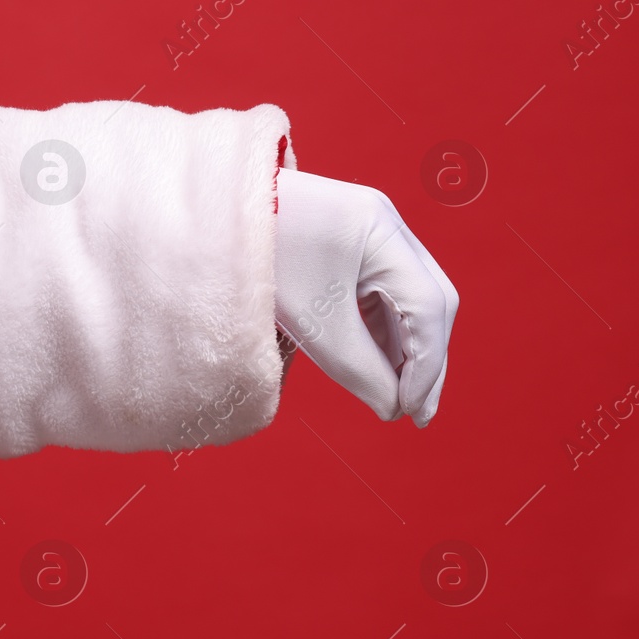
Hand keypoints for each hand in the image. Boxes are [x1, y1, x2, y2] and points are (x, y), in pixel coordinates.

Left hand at [274, 168, 457, 425]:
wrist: (208, 223)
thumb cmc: (256, 263)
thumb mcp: (312, 323)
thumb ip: (360, 370)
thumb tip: (393, 409)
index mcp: (380, 228)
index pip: (428, 305)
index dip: (427, 366)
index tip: (410, 412)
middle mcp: (385, 223)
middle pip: (430, 300)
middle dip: (426, 361)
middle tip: (417, 415)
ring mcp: (372, 229)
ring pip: (410, 298)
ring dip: (406, 350)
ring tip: (394, 398)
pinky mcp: (354, 242)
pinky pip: (386, 292)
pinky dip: (385, 332)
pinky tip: (378, 367)